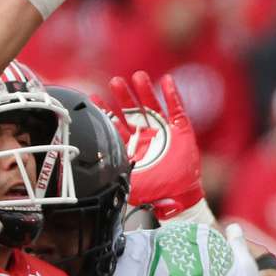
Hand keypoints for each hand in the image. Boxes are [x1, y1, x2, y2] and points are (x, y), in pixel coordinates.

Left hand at [95, 71, 204, 219]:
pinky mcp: (182, 130)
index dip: (106, 111)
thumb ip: (112, 172)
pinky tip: (166, 81)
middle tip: (115, 82)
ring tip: (138, 76)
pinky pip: (176, 109)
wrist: (179, 199)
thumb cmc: (155, 192)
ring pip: (153, 106)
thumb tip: (93, 167)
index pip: (116, 124)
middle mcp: (147, 135)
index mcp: (133, 146)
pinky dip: (172, 95)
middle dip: (124, 97)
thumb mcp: (128, 182)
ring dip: (146, 91)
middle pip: (133, 111)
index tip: (94, 98)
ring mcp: (165, 131)